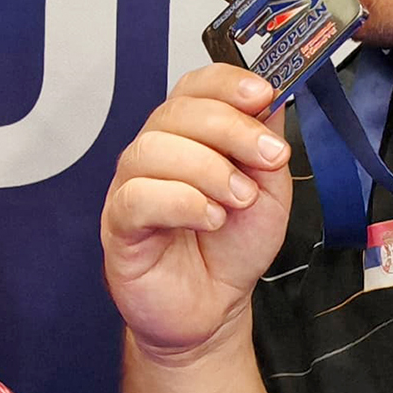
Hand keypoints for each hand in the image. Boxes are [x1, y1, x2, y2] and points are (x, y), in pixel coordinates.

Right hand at [100, 65, 294, 363]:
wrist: (212, 308)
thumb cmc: (231, 250)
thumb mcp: (269, 193)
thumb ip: (267, 148)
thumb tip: (272, 100)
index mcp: (188, 136)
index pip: (195, 87)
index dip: (227, 83)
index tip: (263, 94)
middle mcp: (155, 153)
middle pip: (176, 112)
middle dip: (231, 128)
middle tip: (268, 156)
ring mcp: (132, 186)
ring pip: (153, 149)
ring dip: (208, 169)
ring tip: (239, 199)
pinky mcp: (119, 225)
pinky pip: (138, 197)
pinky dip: (181, 201)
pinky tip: (210, 218)